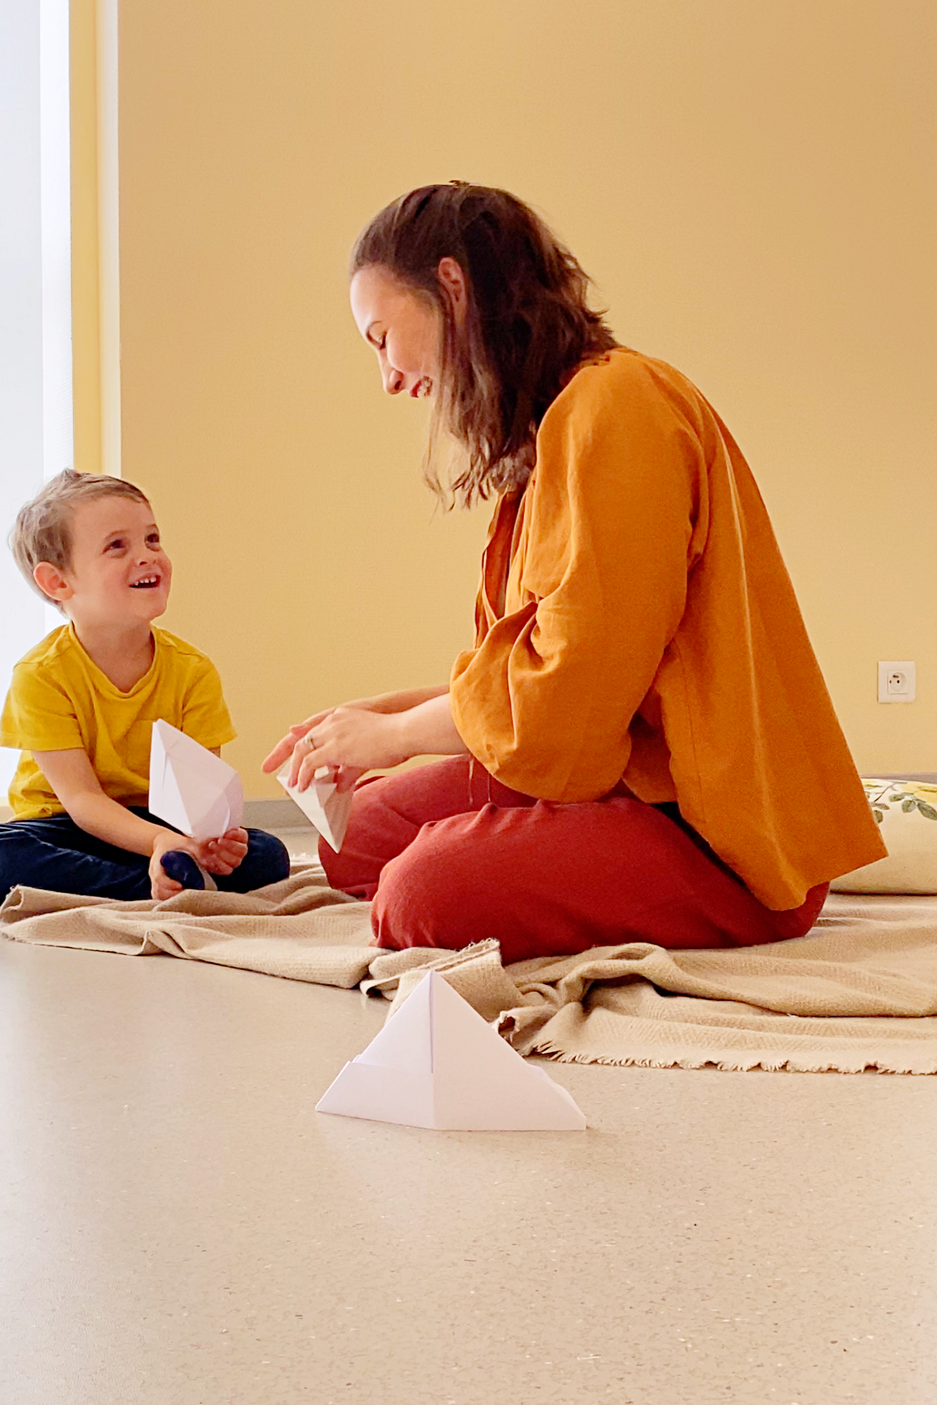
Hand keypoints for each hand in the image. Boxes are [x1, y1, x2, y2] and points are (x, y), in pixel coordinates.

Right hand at [149, 828, 203, 900]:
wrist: (161, 842)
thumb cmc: (173, 842)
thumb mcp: (183, 841)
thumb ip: (194, 848)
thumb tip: (207, 858)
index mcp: (157, 863)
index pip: (159, 877)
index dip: (169, 884)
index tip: (181, 886)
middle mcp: (153, 874)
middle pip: (158, 890)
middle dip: (173, 894)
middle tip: (188, 894)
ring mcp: (154, 881)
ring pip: (158, 895)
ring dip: (171, 899)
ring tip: (186, 897)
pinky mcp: (157, 886)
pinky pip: (158, 896)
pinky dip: (168, 900)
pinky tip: (180, 899)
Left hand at [197, 827, 248, 874]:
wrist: (193, 846)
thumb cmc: (204, 836)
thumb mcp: (211, 827)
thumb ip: (219, 825)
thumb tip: (220, 822)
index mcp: (238, 837)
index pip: (243, 836)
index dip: (236, 835)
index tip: (227, 832)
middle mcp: (238, 849)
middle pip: (242, 850)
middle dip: (230, 845)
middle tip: (219, 840)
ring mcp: (233, 860)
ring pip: (235, 860)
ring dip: (222, 852)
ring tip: (212, 846)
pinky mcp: (225, 869)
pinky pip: (227, 869)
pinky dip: (219, 863)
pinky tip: (212, 857)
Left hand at [261, 688, 448, 777]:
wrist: (405, 731)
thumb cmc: (396, 739)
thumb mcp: (368, 753)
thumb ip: (350, 768)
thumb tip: (341, 784)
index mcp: (342, 717)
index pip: (313, 730)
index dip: (299, 741)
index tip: (290, 752)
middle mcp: (333, 721)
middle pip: (300, 738)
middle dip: (284, 754)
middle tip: (273, 768)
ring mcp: (332, 732)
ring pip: (301, 750)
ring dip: (294, 769)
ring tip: (291, 785)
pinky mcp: (334, 747)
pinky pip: (310, 763)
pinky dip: (303, 776)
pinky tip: (301, 787)